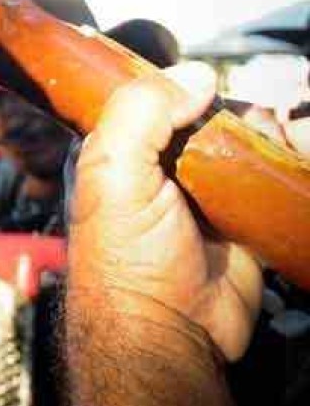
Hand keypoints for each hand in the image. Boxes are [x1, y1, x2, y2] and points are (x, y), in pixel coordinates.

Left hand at [69, 64, 279, 361]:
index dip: (179, 85)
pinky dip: (285, 162)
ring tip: (276, 134)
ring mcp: (203, 194)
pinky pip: (269, 179)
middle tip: (253, 115)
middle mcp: (157, 169)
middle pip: (204, 116)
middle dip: (233, 109)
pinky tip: (290, 153)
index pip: (150, 99)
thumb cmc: (126, 260)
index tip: (208, 79)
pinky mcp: (242, 220)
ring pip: (242, 143)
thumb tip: (196, 73)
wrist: (169, 332)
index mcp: (116, 153)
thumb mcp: (115, 173)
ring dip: (264, 133)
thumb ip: (142, 114)